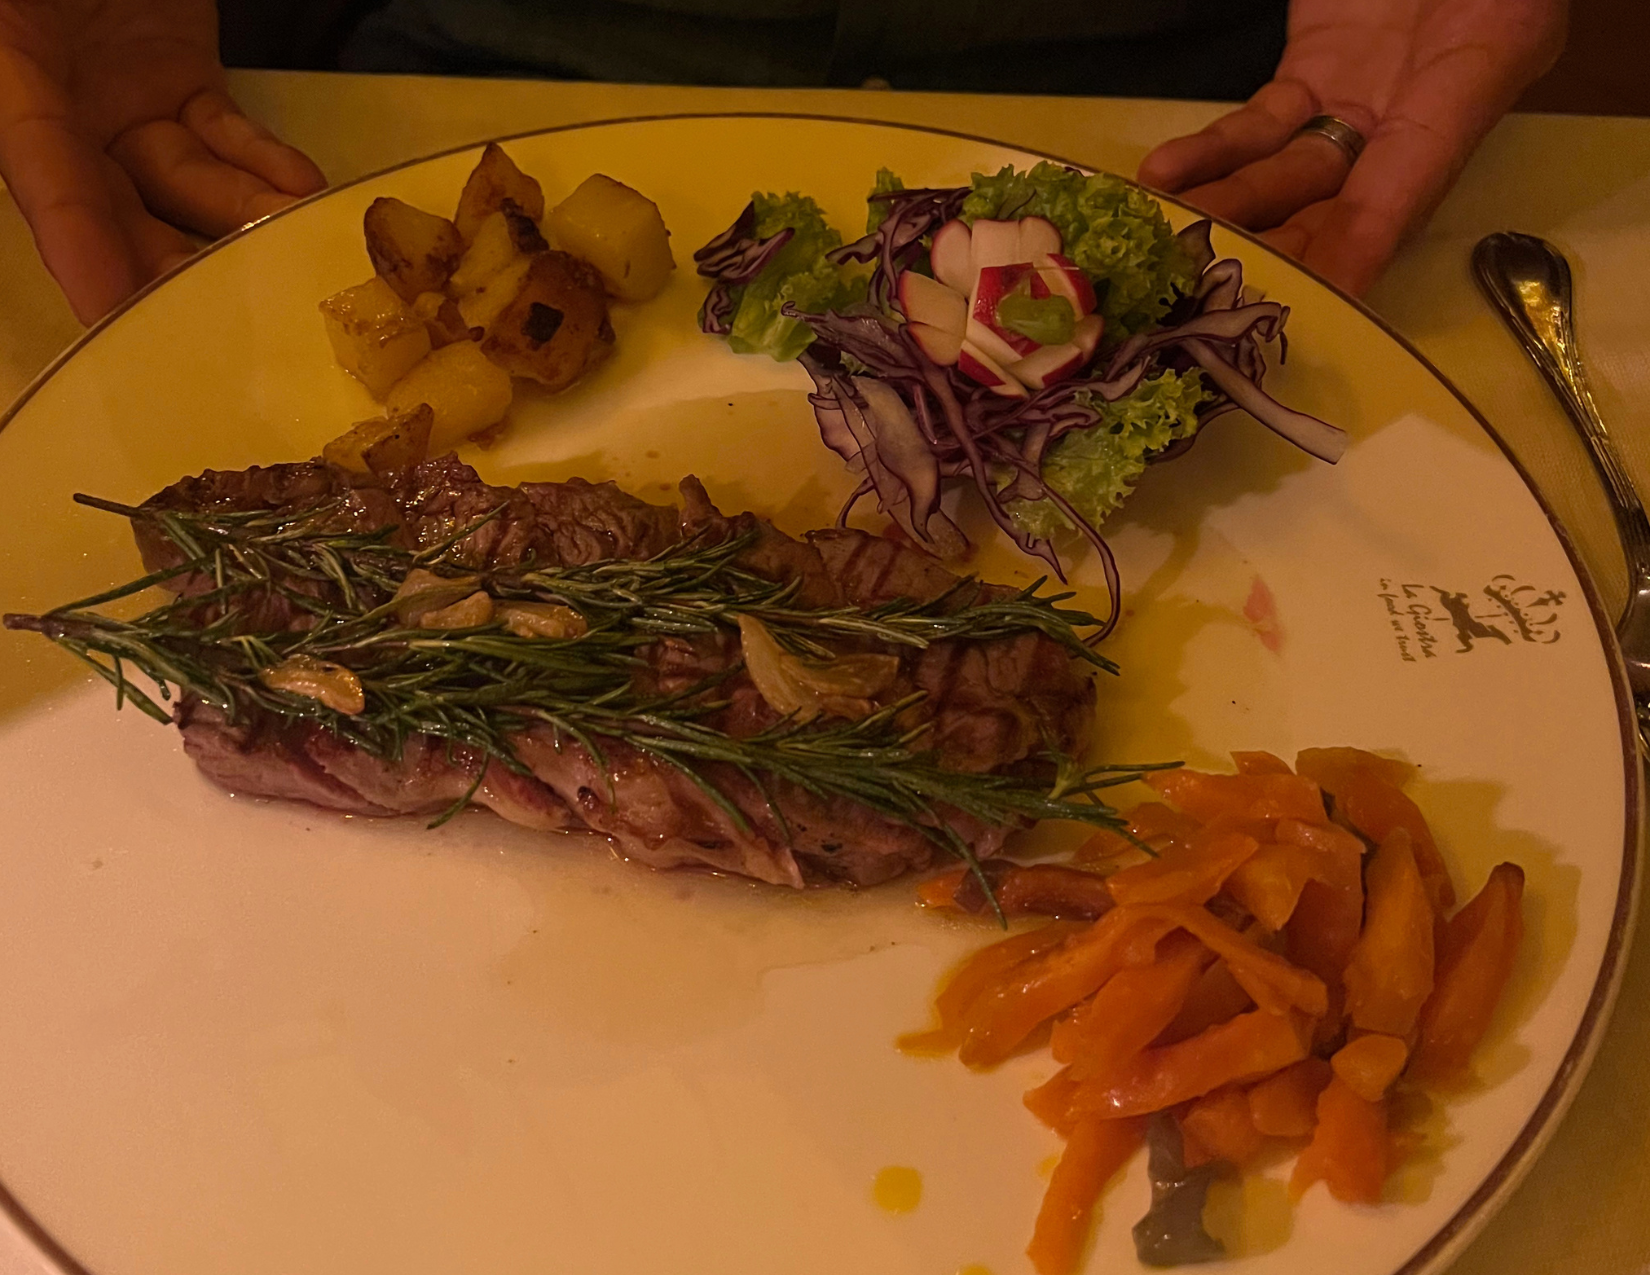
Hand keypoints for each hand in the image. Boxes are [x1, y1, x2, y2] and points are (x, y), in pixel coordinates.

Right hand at [0, 0, 325, 323]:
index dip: (74, 240)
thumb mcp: (21, 11)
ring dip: (235, 219)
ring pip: (182, 182)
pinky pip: (224, 136)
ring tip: (285, 245)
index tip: (105, 301)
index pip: (41, 176)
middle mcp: (59, 109)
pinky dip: (262, 165)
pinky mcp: (179, 82)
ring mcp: (122, 100)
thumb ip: (27, 50)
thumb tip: (58, 139)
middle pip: (113, 206)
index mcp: (5, 79)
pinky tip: (302, 192)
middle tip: (222, 313)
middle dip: (166, 263)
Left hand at [1137, 0, 1566, 295]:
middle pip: (1337, 208)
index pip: (1404, 194)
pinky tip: (1164, 175)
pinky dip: (1212, 154)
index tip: (1308, 300)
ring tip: (1166, 239)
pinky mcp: (1315, 69)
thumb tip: (1415, 131)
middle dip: (1272, 251)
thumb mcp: (1487, 13)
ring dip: (1226, 211)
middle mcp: (1417, 119)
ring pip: (1285, 176)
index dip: (1356, 251)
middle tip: (1205, 288)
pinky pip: (1259, 126)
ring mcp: (1360, 97)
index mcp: (1475, 91)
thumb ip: (1452, 69)